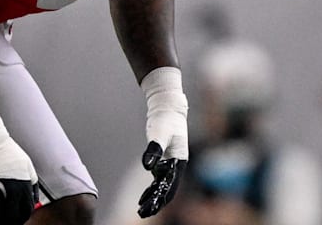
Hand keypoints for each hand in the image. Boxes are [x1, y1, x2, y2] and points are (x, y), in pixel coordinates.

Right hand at [0, 95, 37, 224]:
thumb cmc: (7, 150)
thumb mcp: (27, 165)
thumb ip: (32, 184)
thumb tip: (34, 201)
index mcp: (22, 183)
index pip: (26, 211)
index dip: (24, 218)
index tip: (21, 220)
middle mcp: (8, 188)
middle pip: (12, 218)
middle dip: (12, 223)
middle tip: (10, 224)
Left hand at [139, 67, 187, 217]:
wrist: (167, 108)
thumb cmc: (165, 119)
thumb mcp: (159, 133)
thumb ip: (154, 149)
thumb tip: (147, 166)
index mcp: (179, 161)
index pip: (170, 184)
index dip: (161, 197)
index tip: (151, 207)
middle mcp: (176, 165)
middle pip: (167, 189)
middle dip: (156, 203)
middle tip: (143, 213)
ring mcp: (170, 164)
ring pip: (162, 186)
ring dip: (153, 199)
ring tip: (141, 211)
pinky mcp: (163, 161)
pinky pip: (158, 180)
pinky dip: (151, 189)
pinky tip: (143, 198)